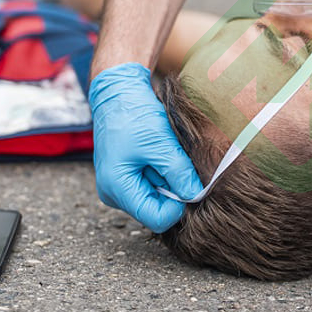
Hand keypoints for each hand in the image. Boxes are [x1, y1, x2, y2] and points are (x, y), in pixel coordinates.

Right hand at [88, 62, 202, 232]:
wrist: (119, 92)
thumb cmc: (134, 114)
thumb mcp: (161, 144)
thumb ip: (179, 172)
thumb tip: (196, 195)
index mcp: (117, 188)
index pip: (156, 219)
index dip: (178, 206)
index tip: (191, 183)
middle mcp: (115, 193)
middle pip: (157, 208)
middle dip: (174, 188)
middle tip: (177, 160)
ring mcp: (120, 185)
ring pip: (157, 195)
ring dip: (169, 177)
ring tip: (166, 152)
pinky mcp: (127, 176)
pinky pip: (153, 183)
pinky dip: (163, 170)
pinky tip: (162, 152)